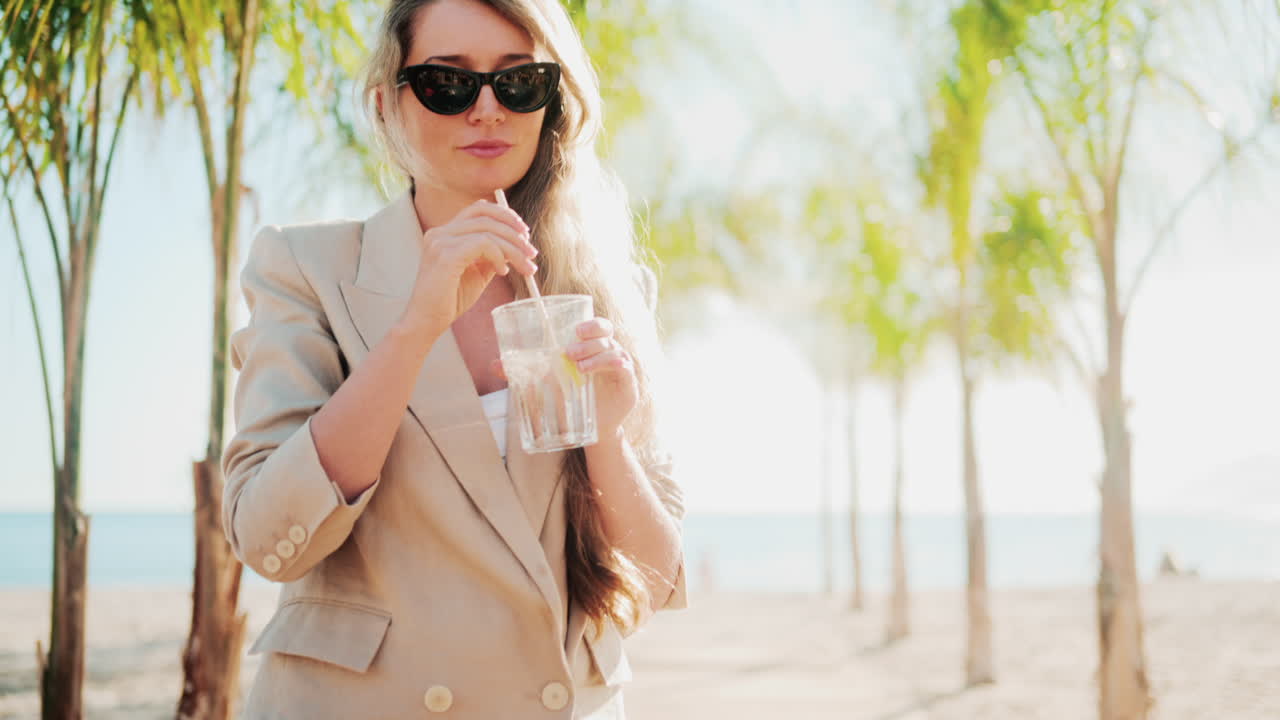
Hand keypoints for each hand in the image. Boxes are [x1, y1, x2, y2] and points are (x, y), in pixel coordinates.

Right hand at [404, 199, 538, 334]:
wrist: (428, 321)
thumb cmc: (450, 299)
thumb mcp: (477, 272)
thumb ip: (492, 255)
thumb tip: (516, 245)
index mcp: (446, 233)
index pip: (479, 209)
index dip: (505, 216)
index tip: (524, 234)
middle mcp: (440, 232)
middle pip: (485, 215)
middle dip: (514, 232)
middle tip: (532, 252)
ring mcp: (440, 241)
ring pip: (488, 230)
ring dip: (513, 248)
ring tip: (525, 267)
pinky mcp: (445, 255)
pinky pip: (482, 244)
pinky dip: (498, 255)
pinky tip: (503, 272)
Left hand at [489, 317, 638, 437]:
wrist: (593, 431)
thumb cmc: (572, 400)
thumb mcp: (549, 383)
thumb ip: (526, 371)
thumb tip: (495, 366)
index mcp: (592, 347)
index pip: (596, 326)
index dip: (590, 323)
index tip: (575, 329)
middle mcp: (610, 353)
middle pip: (607, 332)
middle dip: (591, 335)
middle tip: (570, 349)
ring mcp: (621, 368)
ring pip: (613, 350)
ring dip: (596, 355)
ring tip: (578, 366)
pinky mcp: (628, 386)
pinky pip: (625, 369)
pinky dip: (614, 366)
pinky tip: (604, 369)